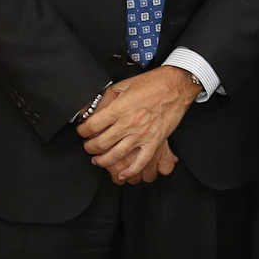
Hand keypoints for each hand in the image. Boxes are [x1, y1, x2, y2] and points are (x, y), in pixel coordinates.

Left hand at [79, 66, 199, 183]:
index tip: (82, 131)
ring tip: (97, 160)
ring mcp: (141, 135)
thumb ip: (106, 98)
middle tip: (88, 147)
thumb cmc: (152, 83)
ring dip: (103, 161)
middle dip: (89, 147)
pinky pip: (140, 162)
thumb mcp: (122, 85)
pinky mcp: (154, 142)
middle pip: (101, 143)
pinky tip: (122, 174)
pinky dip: (130, 171)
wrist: (176, 86)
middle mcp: (128, 123)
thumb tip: (91, 108)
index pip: (92, 126)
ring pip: (116, 155)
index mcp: (119, 108)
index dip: (83, 131)